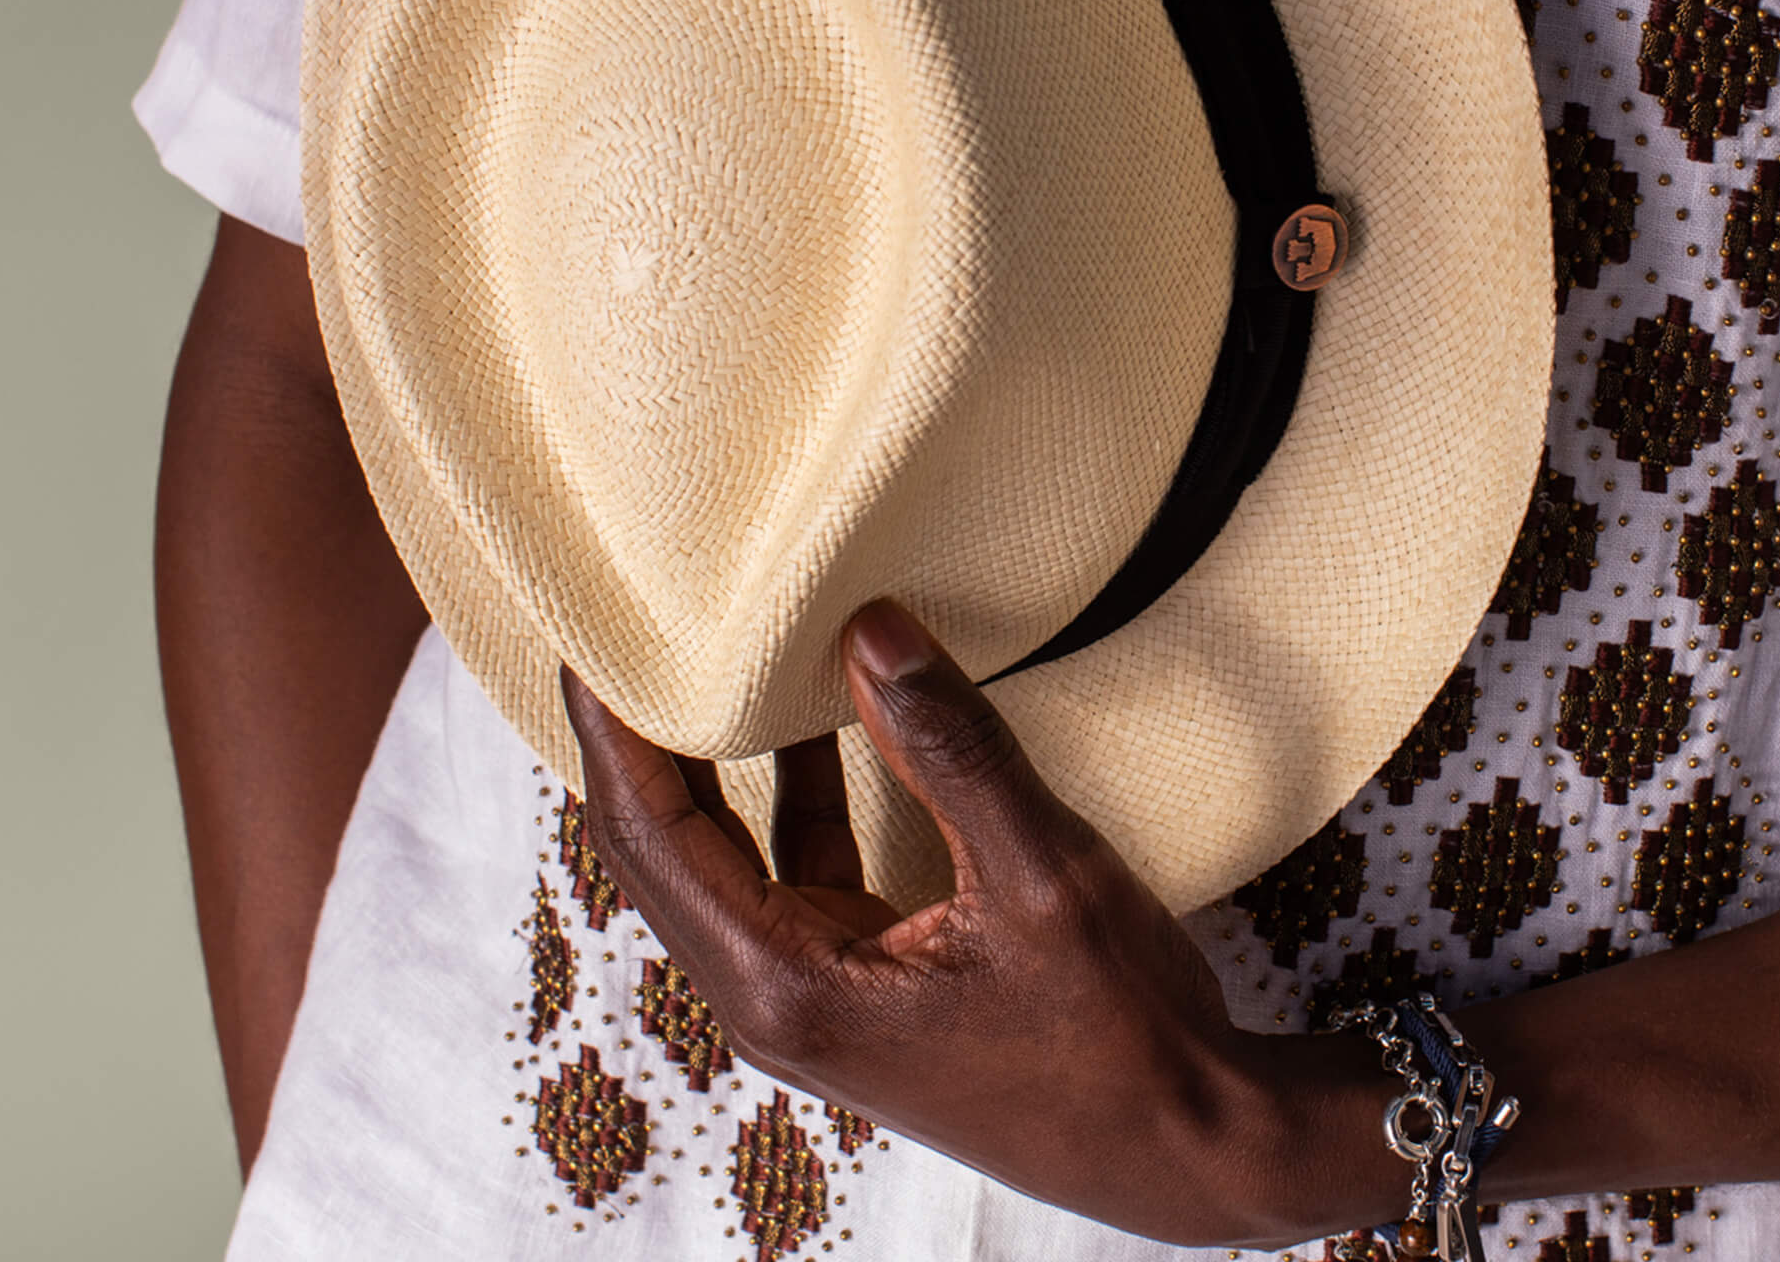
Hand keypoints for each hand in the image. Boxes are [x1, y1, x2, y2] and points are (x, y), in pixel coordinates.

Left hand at [560, 597, 1396, 1247]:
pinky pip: (796, 873)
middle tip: (631, 632)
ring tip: (715, 657)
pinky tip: (820, 723)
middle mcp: (780, 1001)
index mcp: (789, 987)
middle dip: (642, 741)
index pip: (652, 837)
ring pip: (729, 861)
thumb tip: (867, 626)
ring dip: (719, 764)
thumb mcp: (1040, 872)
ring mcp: (820, 998)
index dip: (611, 734)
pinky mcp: (864, 989)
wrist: (1192, 1152)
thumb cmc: (1121, 1036)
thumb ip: (948, 746)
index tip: (587, 642)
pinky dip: (794, 797)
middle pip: (667, 850)